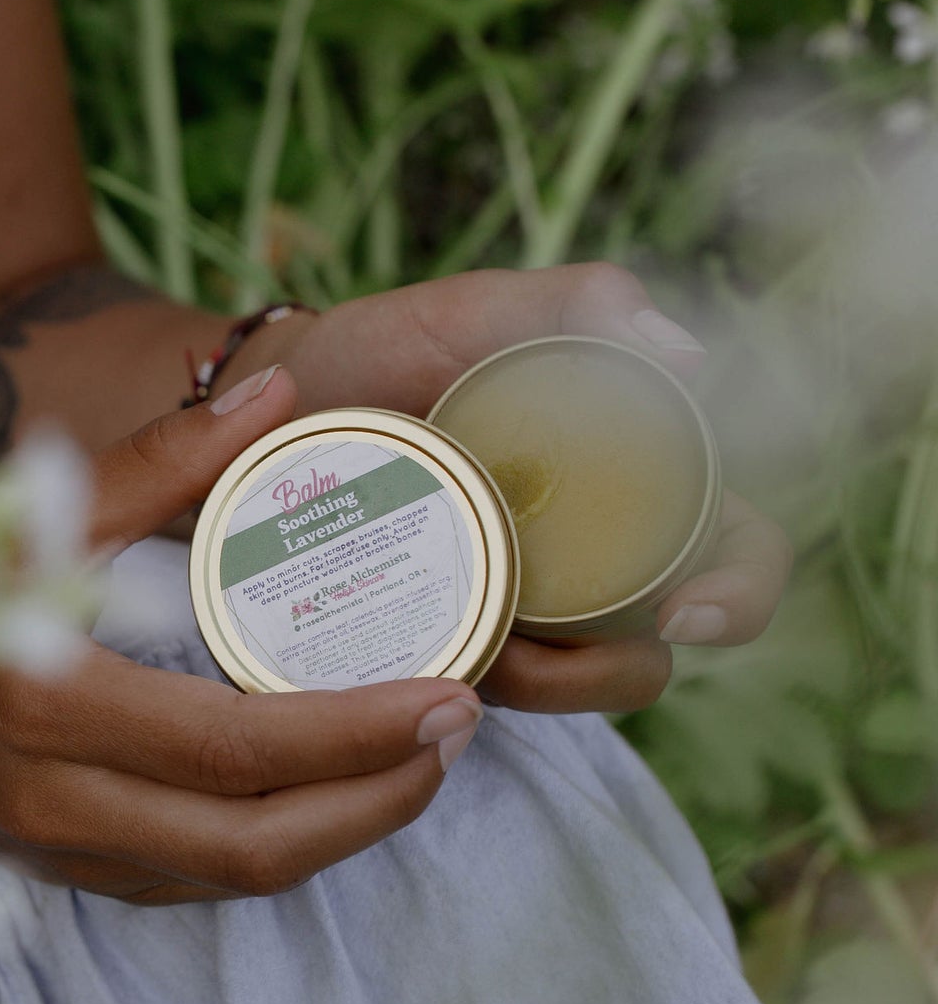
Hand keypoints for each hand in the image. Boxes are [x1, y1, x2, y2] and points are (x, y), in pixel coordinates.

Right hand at [0, 365, 485, 904]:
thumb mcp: (17, 521)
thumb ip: (152, 463)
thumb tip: (278, 395)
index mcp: (46, 696)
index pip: (234, 748)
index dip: (354, 738)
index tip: (447, 698)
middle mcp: (57, 796)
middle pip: (254, 842)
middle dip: (376, 799)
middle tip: (456, 733)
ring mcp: (63, 853)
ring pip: (234, 876)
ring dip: (342, 830)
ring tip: (414, 764)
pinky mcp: (68, 878)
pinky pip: (195, 883)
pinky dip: (275, 844)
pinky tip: (326, 794)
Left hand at [225, 263, 791, 716]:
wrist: (263, 397)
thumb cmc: (387, 347)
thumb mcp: (480, 313)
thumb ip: (581, 304)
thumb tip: (685, 353)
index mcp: (631, 482)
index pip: (736, 552)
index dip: (739, 593)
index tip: (683, 610)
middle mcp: (587, 560)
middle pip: (654, 654)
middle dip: (611, 672)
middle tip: (538, 648)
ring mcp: (515, 614)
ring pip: (566, 691)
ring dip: (529, 686)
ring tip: (463, 635)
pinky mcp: (439, 647)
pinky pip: (469, 699)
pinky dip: (452, 690)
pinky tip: (405, 657)